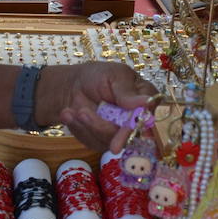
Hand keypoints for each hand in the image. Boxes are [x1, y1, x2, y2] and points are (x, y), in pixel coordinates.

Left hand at [34, 62, 156, 152]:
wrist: (74, 87)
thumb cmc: (98, 76)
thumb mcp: (114, 76)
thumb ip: (128, 92)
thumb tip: (147, 102)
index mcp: (144, 100)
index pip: (146, 116)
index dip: (136, 124)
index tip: (126, 128)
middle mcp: (136, 120)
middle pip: (127, 134)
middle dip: (103, 126)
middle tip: (83, 114)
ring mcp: (119, 133)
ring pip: (108, 140)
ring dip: (87, 124)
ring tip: (74, 109)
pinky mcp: (103, 141)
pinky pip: (92, 142)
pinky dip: (78, 127)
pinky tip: (70, 114)